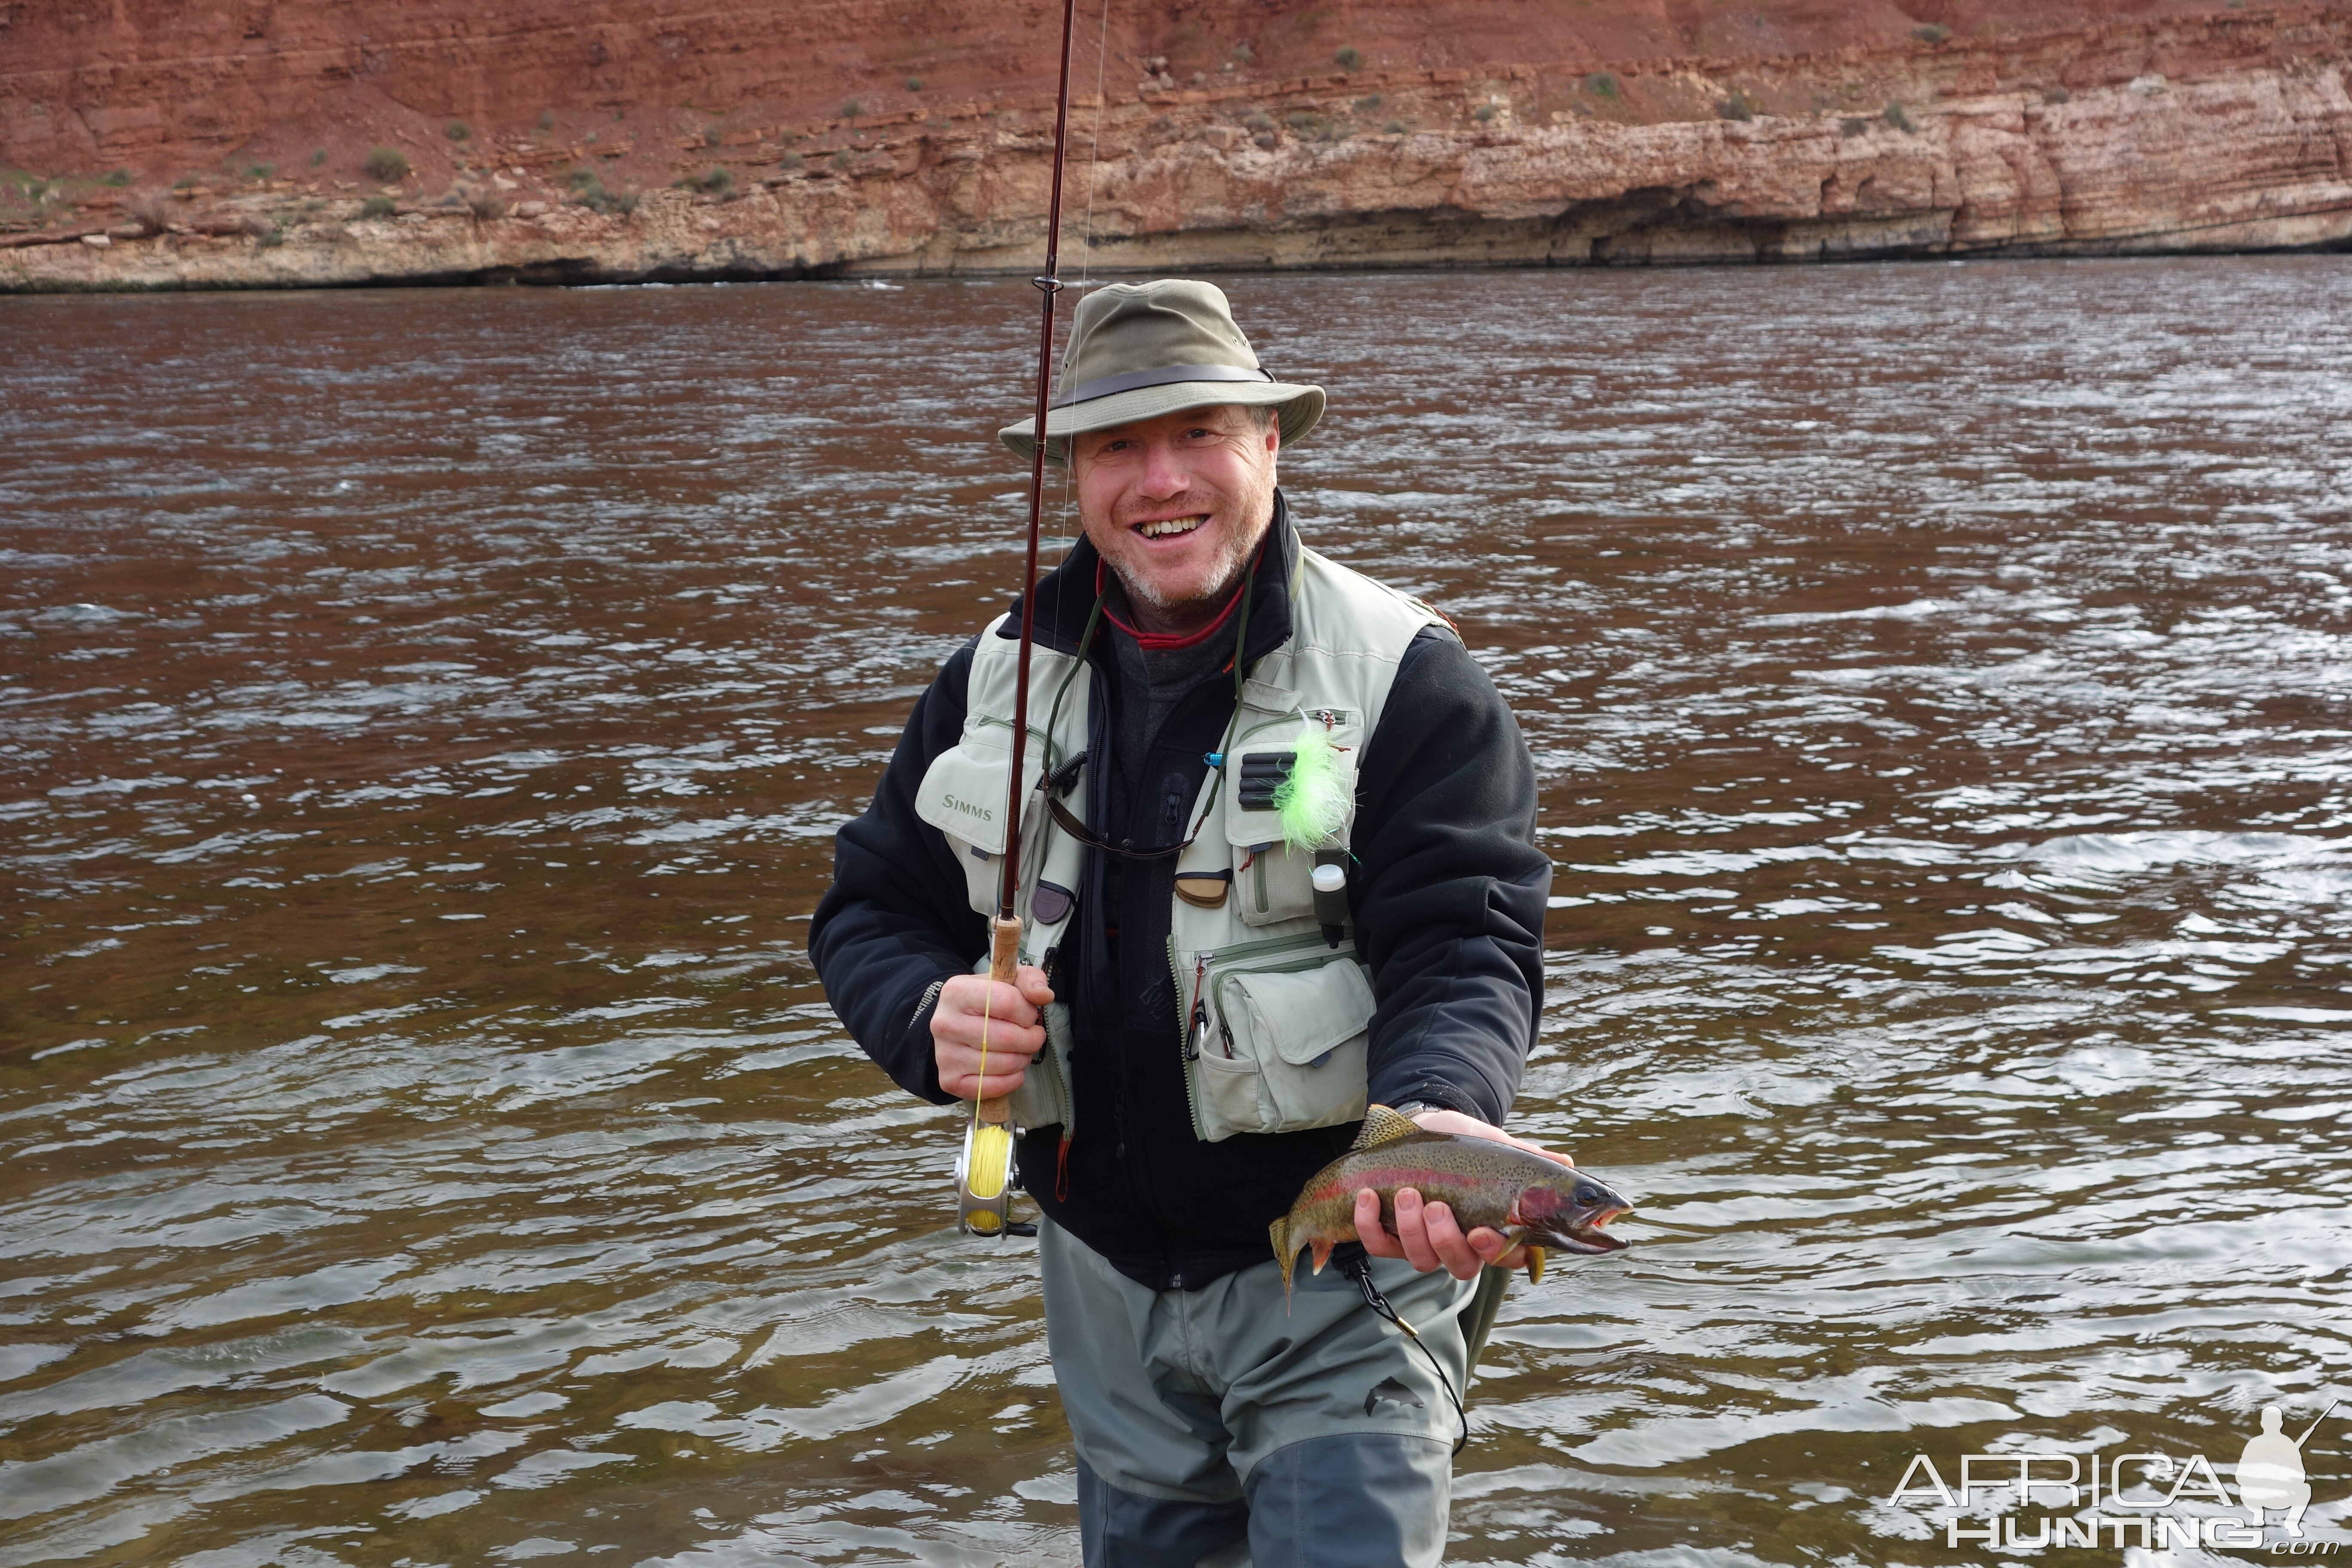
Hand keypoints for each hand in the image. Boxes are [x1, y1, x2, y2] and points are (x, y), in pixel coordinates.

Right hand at [931, 965, 1052, 1100]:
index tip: (1028, 1015)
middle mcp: (945, 1023)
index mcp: (957, 992)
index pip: (1008, 1002)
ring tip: (1019, 1050)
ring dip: (1023, 1059)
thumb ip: (1030, 980)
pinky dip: (1012, 1080)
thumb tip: (1044, 995)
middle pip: (1008, 1037)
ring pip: (1005, 1063)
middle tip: (1032, 1036)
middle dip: (1031, 1039)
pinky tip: (1011, 1068)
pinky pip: (994, 1087)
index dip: (1028, 1012)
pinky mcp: (950, 1080)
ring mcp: (945, 1055)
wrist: (952, 1026)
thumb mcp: (1006, 981)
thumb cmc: (984, 1003)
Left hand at [1352, 1108, 1573, 1279]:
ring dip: (1411, 1230)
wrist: (1420, 1125)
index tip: (1484, 1233)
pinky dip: (1370, 1224)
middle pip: (1461, 1266)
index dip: (1497, 1253)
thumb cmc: (1462, 1141)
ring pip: (1420, 1260)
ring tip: (1406, 1194)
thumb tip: (1565, 1165)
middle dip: (1446, 1241)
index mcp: (1493, 1228)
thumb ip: (1527, 1157)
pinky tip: (1367, 1196)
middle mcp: (1460, 1244)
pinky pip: (1378, 1245)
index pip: (1507, 1257)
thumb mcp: (1494, 1144)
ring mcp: (1424, 1244)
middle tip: (1437, 1207)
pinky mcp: (1389, 1236)